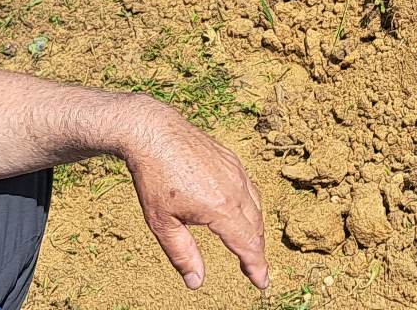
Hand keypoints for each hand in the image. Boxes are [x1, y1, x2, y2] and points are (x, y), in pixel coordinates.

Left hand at [120, 99, 268, 290]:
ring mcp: (235, 171)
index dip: (257, 266)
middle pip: (256, 227)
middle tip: (255, 270)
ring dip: (256, 229)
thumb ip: (182, 254)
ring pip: (256, 206)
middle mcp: (235, 189)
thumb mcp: (162, 223)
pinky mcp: (231, 159)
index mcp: (221, 208)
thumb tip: (196, 282)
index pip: (247, 244)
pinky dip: (252, 206)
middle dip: (257, 251)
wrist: (154, 132)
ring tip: (249, 245)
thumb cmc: (154, 178)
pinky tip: (242, 211)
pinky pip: (249, 188)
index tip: (262, 283)